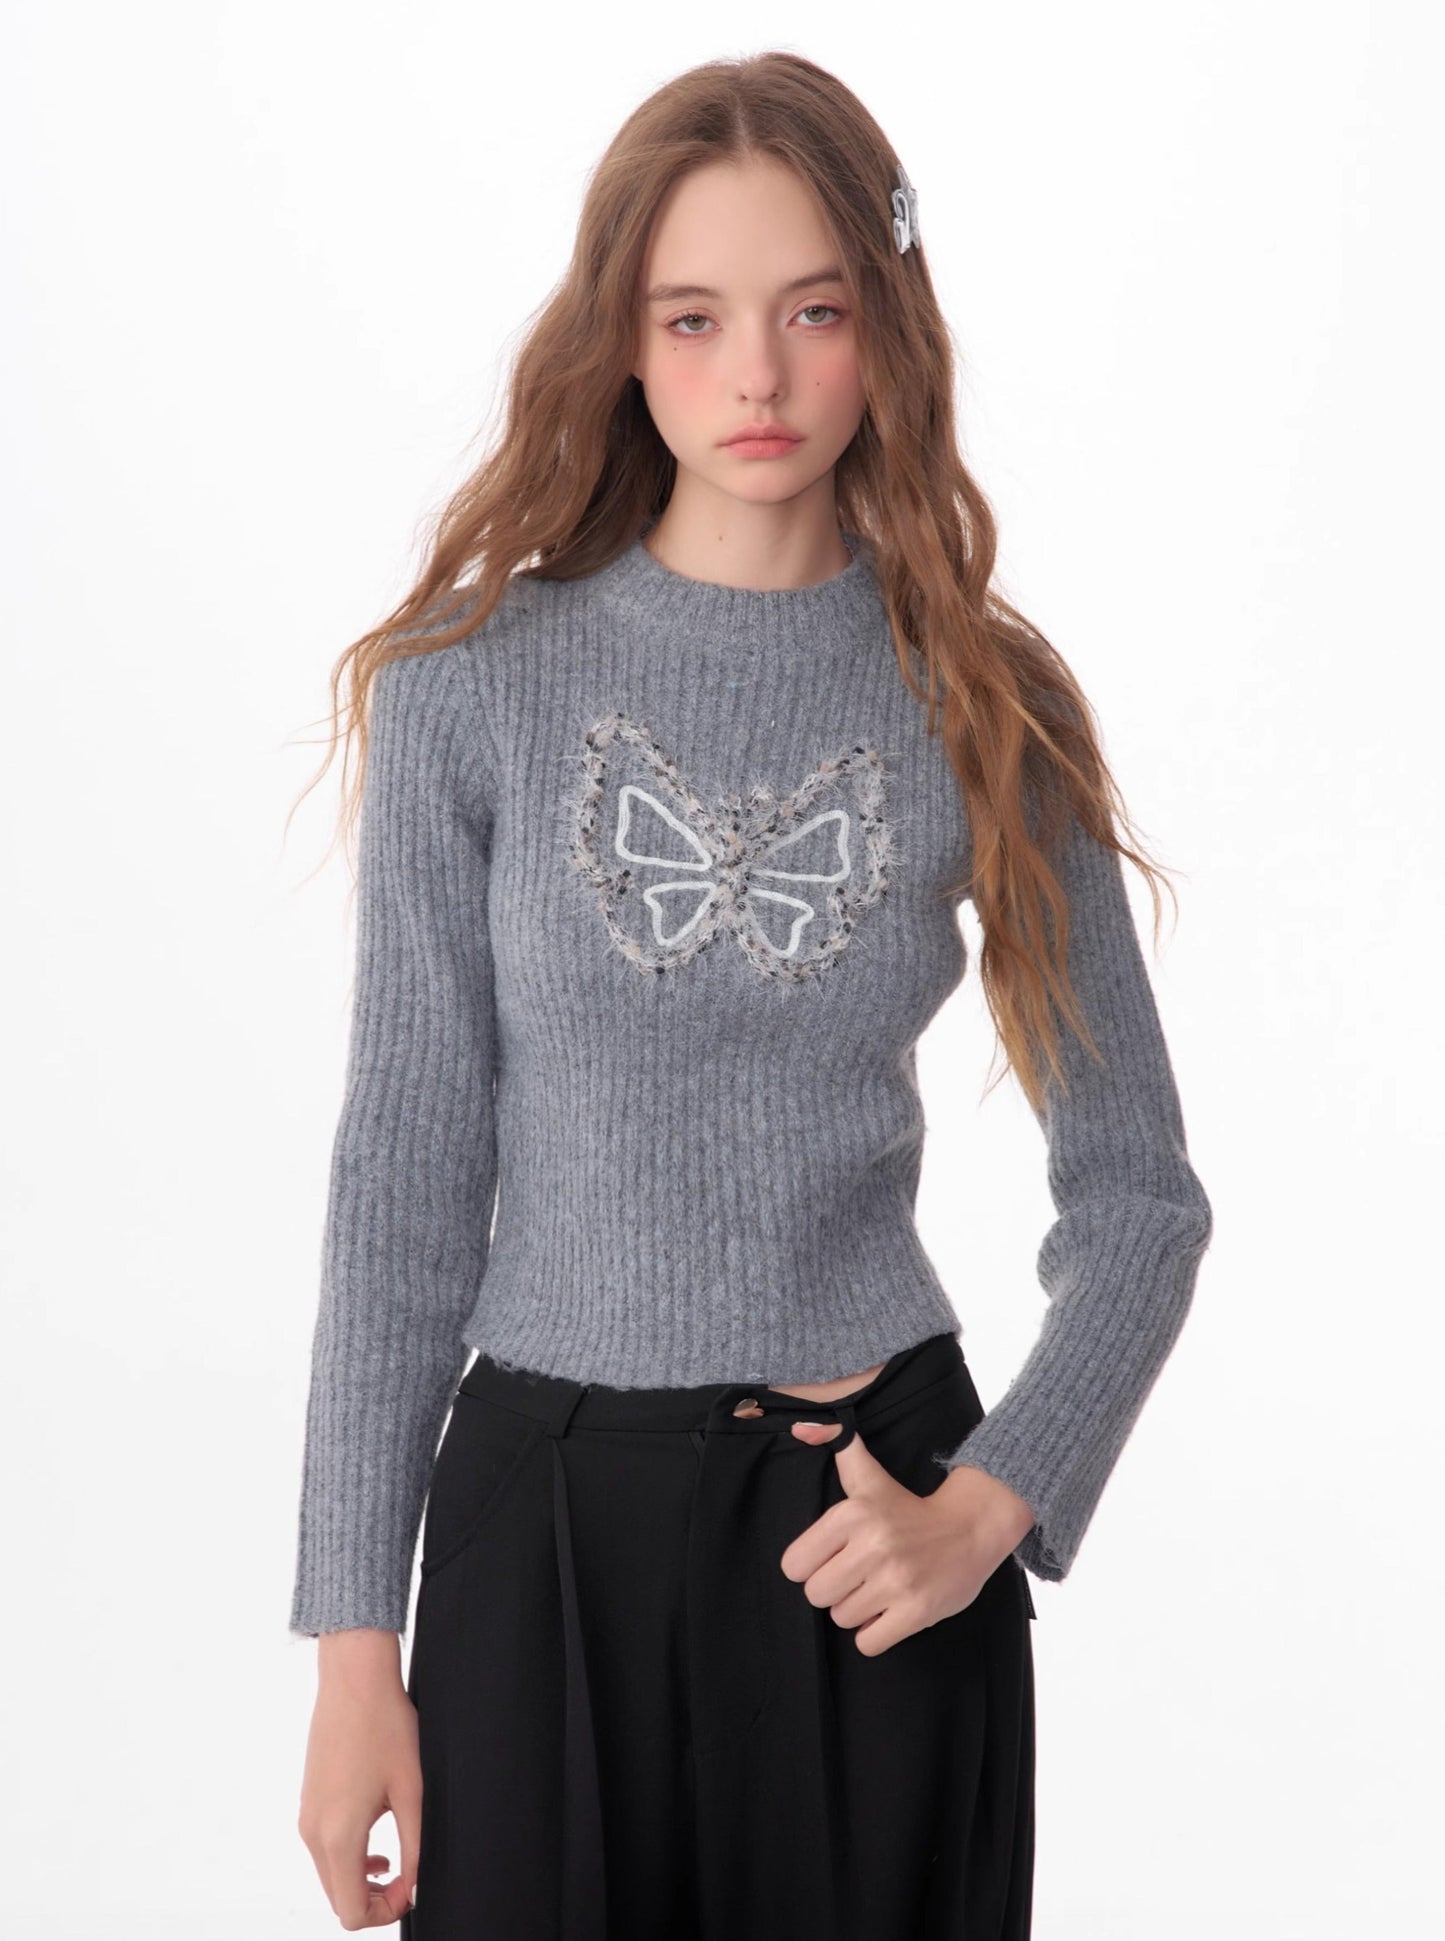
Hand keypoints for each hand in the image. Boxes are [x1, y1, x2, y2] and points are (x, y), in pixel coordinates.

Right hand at [298, 1629, 421, 1927]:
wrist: (355, 1680)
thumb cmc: (385, 1726)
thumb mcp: (411, 1791)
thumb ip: (413, 1847)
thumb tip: (412, 1883)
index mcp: (338, 1835)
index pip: (351, 1912)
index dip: (385, 1912)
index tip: (411, 1887)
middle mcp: (314, 1832)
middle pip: (338, 1898)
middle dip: (373, 1900)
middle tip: (406, 1879)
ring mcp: (306, 1816)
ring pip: (330, 1875)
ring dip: (360, 1879)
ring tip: (394, 1860)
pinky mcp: (307, 1802)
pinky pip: (323, 1849)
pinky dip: (348, 1856)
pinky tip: (374, 1836)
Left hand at [779, 1419, 1035, 1655]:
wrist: (971, 1527)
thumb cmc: (909, 1507)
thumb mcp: (870, 1476)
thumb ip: (838, 1447)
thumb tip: (805, 1427)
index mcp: (852, 1513)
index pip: (794, 1565)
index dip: (812, 1565)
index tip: (835, 1557)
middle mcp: (872, 1545)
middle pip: (816, 1594)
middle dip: (835, 1590)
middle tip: (859, 1575)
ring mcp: (895, 1580)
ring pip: (842, 1619)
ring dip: (858, 1611)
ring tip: (879, 1589)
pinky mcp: (916, 1610)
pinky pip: (868, 1643)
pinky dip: (876, 1633)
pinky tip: (891, 1611)